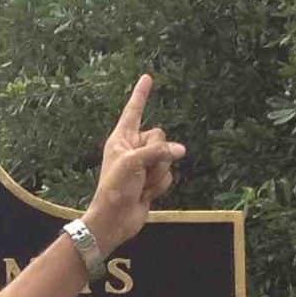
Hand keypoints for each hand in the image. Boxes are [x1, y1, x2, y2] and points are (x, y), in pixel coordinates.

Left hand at [80, 74, 187, 249]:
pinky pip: (168, 176)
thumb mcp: (134, 162)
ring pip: (167, 159)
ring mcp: (143, 165)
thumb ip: (159, 151)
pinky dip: (159, 186)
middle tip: (139, 171)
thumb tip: (180, 150)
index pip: (134, 110)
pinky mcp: (151, 181)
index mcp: (121, 138)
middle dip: (156, 155)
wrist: (115, 219)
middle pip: (160, 137)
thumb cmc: (115, 188)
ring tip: (140, 186)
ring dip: (157, 175)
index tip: (147, 77)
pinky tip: (145, 195)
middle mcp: (133, 148)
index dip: (141, 94)